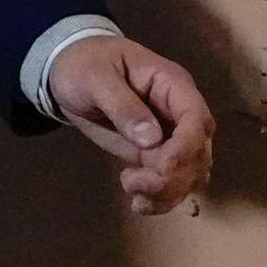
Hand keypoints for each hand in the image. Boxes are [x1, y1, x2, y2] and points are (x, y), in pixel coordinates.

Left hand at [48, 35, 215, 215]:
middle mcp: (179, 113)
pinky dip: (161, 198)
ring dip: (169, 192)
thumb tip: (152, 140)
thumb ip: (122, 105)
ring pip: (191, 173)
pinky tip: (138, 203)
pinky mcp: (156, 154)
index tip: (161, 168)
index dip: (186, 148)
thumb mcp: (95, 77)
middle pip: (199, 152)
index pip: (197, 119)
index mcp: (172, 85)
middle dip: (174, 176)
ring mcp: (171, 136)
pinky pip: (171, 181)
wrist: (68, 71)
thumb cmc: (83, 64)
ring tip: (133, 195)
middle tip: (133, 183)